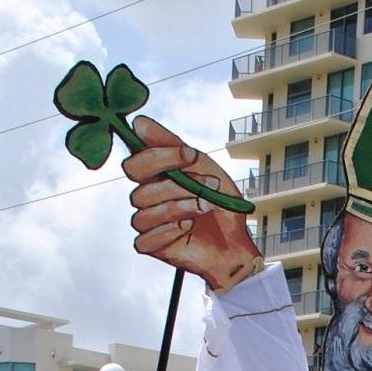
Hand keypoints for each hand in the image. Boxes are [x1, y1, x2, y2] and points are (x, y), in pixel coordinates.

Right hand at [122, 116, 261, 291]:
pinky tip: (189, 228)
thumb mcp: (202, 167)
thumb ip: (170, 144)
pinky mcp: (151, 246)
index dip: (161, 157)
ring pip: (144, 213)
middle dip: (176, 186)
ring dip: (180, 207)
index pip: (136, 162)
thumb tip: (138, 123)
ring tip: (206, 207)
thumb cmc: (220, 205)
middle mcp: (145, 199)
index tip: (191, 155)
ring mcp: (147, 224)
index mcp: (153, 177)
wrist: (236, 243)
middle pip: (140, 189)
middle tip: (208, 187)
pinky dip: (170, 231)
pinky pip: (144, 239)